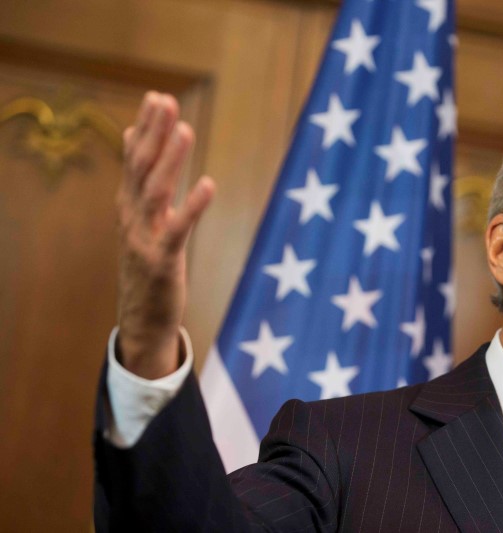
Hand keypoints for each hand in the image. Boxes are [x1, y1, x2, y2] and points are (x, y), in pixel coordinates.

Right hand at [116, 92, 214, 378]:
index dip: (146, 127)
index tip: (157, 96)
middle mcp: (131, 217)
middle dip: (155, 133)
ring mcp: (143, 239)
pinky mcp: (161, 262)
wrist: (141, 319)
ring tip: (185, 130)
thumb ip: (139, 182)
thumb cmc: (147, 264)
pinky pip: (177, 230)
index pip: (134, 158)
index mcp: (128, 205)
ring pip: (154, 192)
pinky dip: (192, 206)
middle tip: (166, 101)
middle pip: (141, 167)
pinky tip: (208, 184)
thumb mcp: (140, 221)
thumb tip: (133, 137)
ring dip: (170, 160)